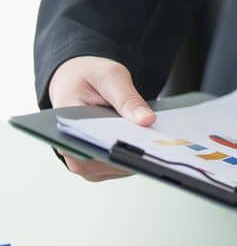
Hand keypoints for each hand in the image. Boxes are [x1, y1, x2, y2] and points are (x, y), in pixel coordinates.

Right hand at [48, 55, 155, 181]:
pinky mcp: (99, 165)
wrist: (78, 81)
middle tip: (162, 144)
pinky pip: (122, 166)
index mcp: (65, 125)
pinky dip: (138, 157)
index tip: (142, 146)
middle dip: (134, 153)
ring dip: (139, 157)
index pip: (90, 145)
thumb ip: (127, 98)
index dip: (117, 149)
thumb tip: (147, 120)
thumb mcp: (109, 77)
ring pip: (117, 168)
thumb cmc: (88, 77)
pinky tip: (153, 143)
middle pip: (105, 162)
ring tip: (160, 142)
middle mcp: (70, 150)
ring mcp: (85, 162)